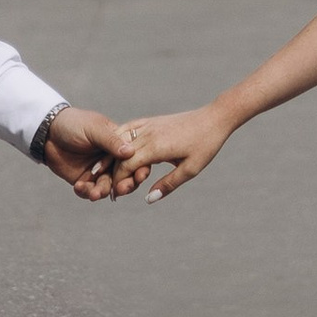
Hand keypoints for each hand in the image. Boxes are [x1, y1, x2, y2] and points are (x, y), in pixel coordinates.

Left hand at [38, 106, 139, 200]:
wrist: (48, 131)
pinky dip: (86, 192)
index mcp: (118, 144)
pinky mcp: (84, 180)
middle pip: (125, 177)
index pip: (135, 158)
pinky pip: (89, 191)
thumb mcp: (93, 129)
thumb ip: (111, 141)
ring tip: (94, 194)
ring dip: (102, 192)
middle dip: (124, 185)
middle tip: (120, 190)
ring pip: (107, 187)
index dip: (140, 168)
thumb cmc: (73, 123)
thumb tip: (131, 152)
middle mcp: (111, 160)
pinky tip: (79, 186)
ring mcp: (98, 171)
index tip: (140, 176)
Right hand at [112, 105, 233, 199]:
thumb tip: (148, 199)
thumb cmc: (205, 145)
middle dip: (111, 173)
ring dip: (110, 156)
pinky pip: (128, 128)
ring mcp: (148, 124)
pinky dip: (118, 139)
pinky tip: (112, 148)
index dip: (118, 181)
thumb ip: (168, 184)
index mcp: (156, 147)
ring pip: (120, 141)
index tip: (116, 195)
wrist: (214, 118)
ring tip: (102, 170)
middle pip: (120, 155)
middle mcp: (148, 133)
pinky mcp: (151, 120)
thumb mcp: (190, 170)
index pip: (126, 165)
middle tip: (107, 189)